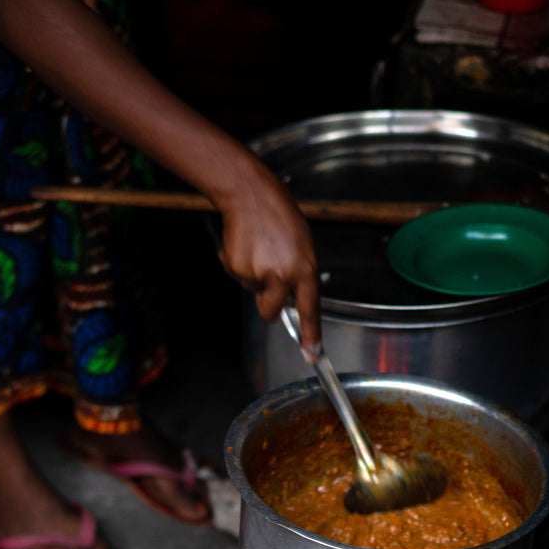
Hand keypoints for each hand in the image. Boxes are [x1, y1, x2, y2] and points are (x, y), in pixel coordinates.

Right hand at [215, 160, 321, 361]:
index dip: (310, 335)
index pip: (310, 309)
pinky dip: (240, 265)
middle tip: (267, 278)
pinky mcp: (236, 267)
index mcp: (305, 268)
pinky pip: (238, 277)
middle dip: (267, 303)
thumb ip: (300, 274)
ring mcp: (258, 272)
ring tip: (259, 248)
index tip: (311, 353)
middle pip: (270, 311)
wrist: (251, 195)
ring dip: (254, 276)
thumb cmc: (279, 216)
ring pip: (253, 291)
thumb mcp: (302, 245)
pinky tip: (246, 245)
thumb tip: (290, 297)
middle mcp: (282, 274)